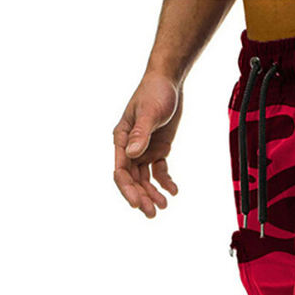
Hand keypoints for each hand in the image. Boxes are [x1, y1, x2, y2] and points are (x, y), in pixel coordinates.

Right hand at [113, 73, 181, 217]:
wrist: (169, 82)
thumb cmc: (155, 92)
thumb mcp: (149, 112)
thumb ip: (141, 133)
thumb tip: (132, 154)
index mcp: (122, 139)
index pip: (121, 170)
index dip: (127, 189)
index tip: (137, 204)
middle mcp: (130, 147)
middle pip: (132, 179)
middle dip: (141, 197)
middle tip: (153, 213)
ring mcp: (144, 149)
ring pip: (144, 179)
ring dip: (152, 193)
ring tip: (164, 206)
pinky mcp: (158, 149)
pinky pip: (159, 171)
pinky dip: (165, 182)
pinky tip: (174, 191)